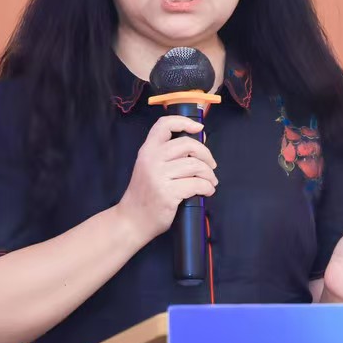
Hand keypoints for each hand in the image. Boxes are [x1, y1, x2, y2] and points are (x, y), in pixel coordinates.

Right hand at [115, 115, 217, 241]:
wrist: (131, 220)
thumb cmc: (144, 195)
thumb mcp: (150, 169)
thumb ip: (169, 156)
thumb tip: (199, 143)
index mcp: (147, 151)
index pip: (164, 125)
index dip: (184, 121)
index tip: (198, 128)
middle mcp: (151, 160)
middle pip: (188, 144)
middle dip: (206, 155)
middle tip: (210, 165)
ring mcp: (158, 176)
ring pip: (195, 165)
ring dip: (209, 174)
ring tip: (210, 182)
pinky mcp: (167, 193)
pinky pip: (197, 184)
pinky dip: (207, 187)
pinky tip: (206, 191)